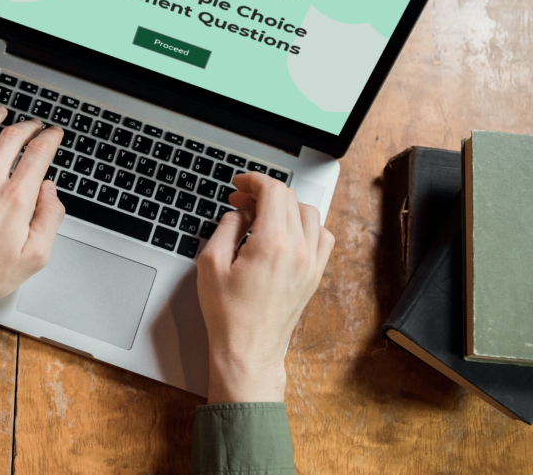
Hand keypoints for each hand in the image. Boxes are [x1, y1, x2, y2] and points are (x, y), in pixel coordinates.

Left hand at [0, 104, 65, 325]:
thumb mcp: (35, 256)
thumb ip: (50, 219)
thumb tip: (50, 191)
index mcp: (15, 199)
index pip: (38, 153)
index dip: (50, 138)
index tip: (53, 135)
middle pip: (11, 137)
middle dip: (28, 126)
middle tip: (33, 126)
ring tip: (1, 112)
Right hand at [196, 172, 334, 403]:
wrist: (249, 351)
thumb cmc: (228, 315)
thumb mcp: (211, 263)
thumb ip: (226, 228)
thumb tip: (238, 213)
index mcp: (272, 244)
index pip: (273, 192)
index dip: (254, 180)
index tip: (239, 184)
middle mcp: (298, 250)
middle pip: (290, 199)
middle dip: (264, 192)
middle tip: (241, 200)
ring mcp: (311, 263)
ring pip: (309, 214)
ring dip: (286, 207)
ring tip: (262, 215)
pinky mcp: (315, 275)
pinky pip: (322, 236)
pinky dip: (306, 226)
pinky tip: (285, 233)